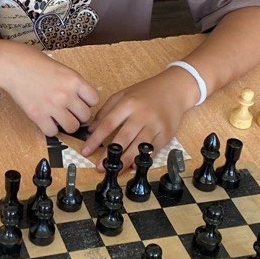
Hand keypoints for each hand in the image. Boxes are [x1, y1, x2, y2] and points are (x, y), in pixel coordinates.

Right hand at [0, 43, 98, 136]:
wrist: (10, 64)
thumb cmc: (32, 61)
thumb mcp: (60, 67)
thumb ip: (71, 82)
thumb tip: (78, 97)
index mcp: (74, 79)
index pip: (94, 100)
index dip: (87, 102)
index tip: (79, 102)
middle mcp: (66, 94)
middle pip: (85, 116)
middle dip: (78, 115)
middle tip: (69, 111)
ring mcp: (52, 106)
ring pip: (72, 127)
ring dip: (66, 124)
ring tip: (58, 118)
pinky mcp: (38, 115)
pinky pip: (52, 132)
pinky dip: (50, 129)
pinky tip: (46, 121)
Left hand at [81, 69, 196, 159]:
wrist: (174, 89)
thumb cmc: (146, 93)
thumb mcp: (123, 95)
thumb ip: (105, 111)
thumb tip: (91, 130)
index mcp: (128, 103)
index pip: (108, 124)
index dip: (95, 140)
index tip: (85, 150)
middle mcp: (142, 114)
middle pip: (123, 138)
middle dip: (109, 155)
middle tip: (99, 166)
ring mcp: (156, 125)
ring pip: (138, 147)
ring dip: (125, 161)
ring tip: (114, 169)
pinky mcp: (167, 133)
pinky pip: (152, 150)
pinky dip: (142, 159)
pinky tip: (133, 165)